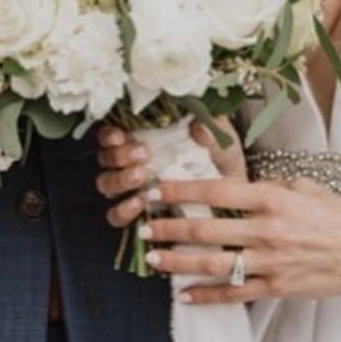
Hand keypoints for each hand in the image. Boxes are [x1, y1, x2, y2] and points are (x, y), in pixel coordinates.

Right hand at [96, 122, 245, 228]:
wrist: (234, 200)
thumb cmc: (223, 162)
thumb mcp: (222, 141)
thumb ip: (212, 130)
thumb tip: (199, 126)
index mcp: (145, 137)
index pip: (113, 133)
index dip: (110, 133)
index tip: (121, 134)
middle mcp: (131, 162)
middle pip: (106, 157)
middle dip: (119, 155)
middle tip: (143, 154)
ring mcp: (132, 189)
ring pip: (106, 183)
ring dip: (120, 180)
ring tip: (141, 177)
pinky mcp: (137, 215)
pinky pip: (116, 215)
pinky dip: (123, 210)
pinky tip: (139, 204)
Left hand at [138, 174, 340, 302]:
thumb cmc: (336, 216)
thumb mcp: (303, 187)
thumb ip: (268, 186)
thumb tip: (237, 186)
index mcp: (273, 198)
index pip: (216, 190)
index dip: (181, 190)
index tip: (157, 189)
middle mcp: (267, 230)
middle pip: (206, 228)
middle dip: (169, 227)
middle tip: (143, 226)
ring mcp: (271, 262)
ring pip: (213, 263)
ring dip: (178, 262)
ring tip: (153, 260)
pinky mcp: (276, 287)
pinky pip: (233, 294)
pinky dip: (206, 295)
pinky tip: (184, 295)